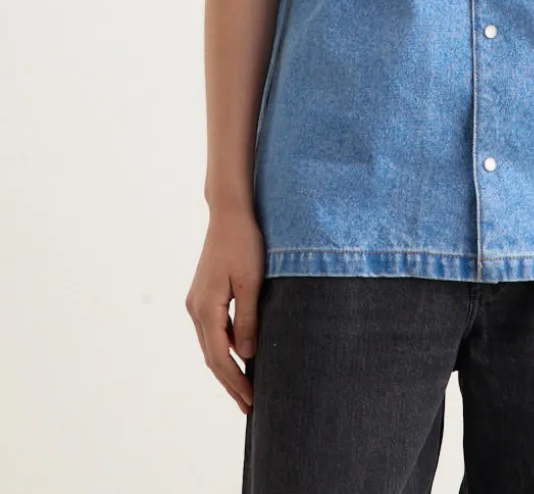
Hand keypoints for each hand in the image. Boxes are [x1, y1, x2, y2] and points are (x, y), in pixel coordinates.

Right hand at [185, 206, 264, 414]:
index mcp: (206, 308)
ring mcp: (196, 302)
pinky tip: (238, 356)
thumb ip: (247, 318)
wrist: (229, 214)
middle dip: (230, 382)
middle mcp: (195, 308)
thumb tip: (246, 354)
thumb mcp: (252, 281)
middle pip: (211, 357)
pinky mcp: (202, 295)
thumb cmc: (244, 243)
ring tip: (244, 389)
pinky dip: (223, 349)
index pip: (220, 357)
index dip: (235, 381)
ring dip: (226, 368)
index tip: (251, 400)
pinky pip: (211, 331)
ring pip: (209, 346)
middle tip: (249, 406)